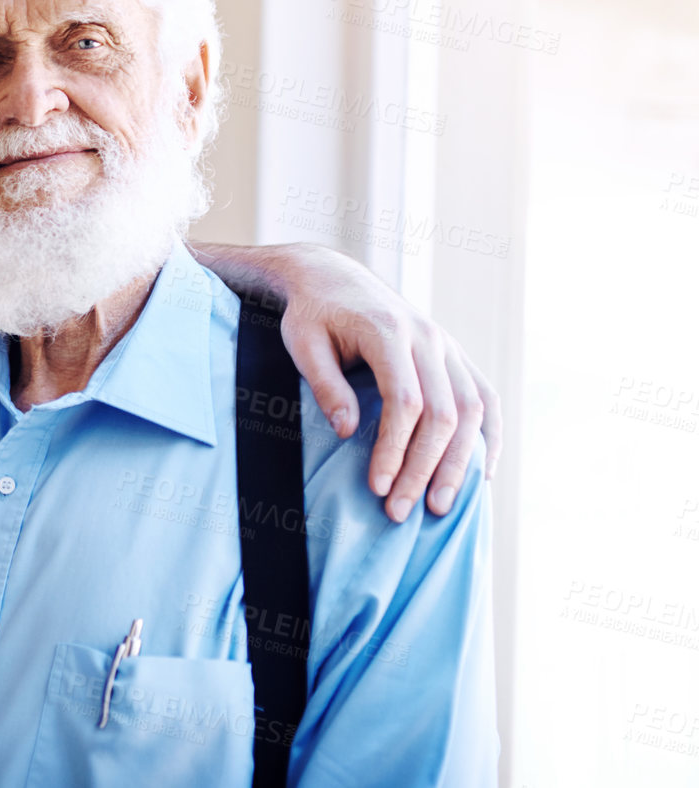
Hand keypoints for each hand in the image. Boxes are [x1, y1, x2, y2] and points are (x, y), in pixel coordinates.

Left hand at [274, 245, 500, 521]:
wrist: (333, 278)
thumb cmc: (312, 314)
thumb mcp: (303, 344)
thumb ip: (325, 385)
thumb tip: (349, 432)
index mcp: (389, 331)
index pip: (404, 402)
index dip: (394, 449)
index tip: (378, 488)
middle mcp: (428, 337)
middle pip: (443, 413)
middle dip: (424, 468)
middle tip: (401, 512)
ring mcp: (447, 345)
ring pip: (472, 409)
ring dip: (459, 462)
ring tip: (440, 506)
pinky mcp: (454, 354)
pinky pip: (485, 397)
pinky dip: (489, 436)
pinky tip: (481, 473)